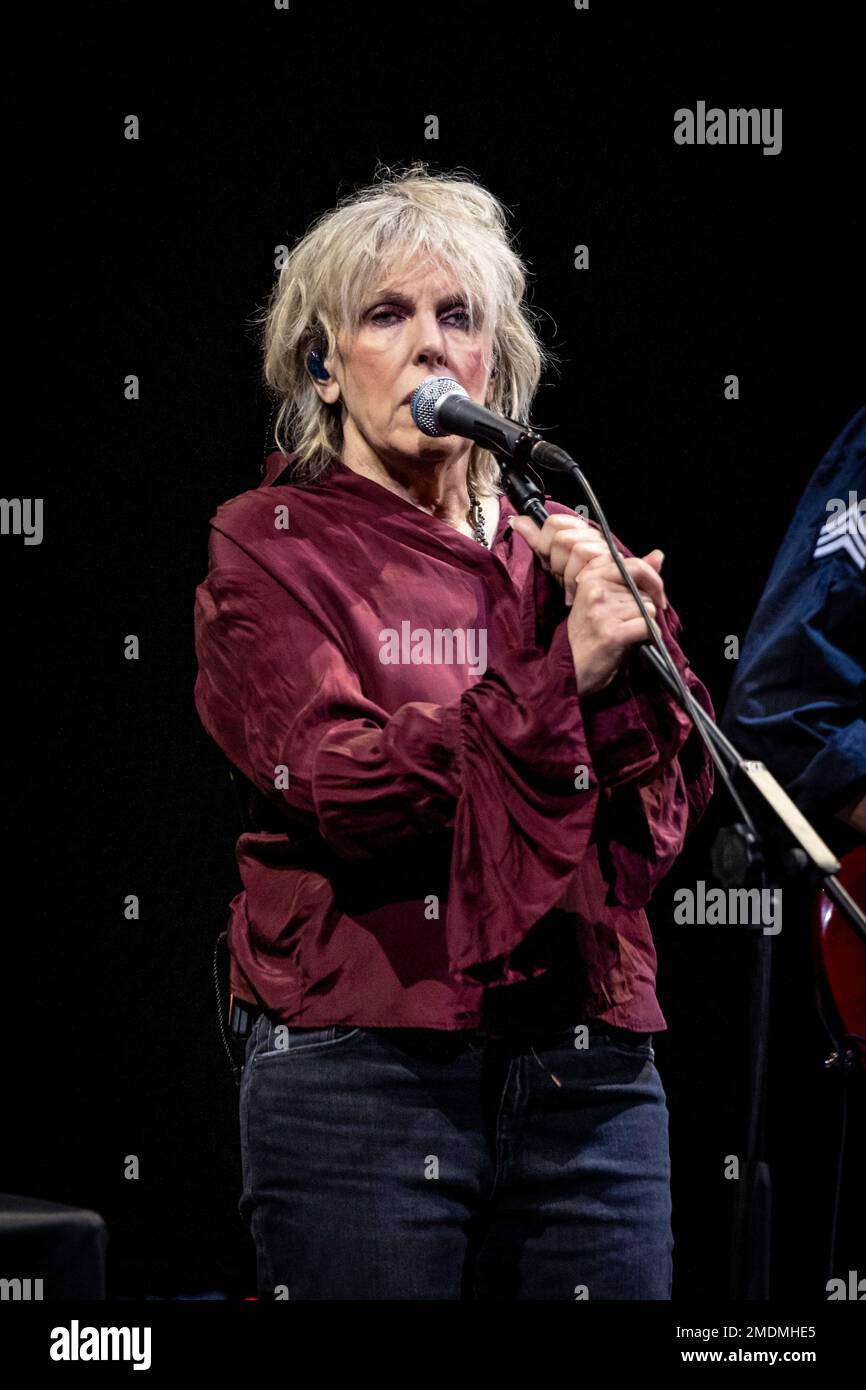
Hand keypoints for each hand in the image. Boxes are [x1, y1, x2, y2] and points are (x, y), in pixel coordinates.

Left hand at [508, 512, 610, 606]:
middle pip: (562, 537)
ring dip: (567, 574)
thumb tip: (515, 520)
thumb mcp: (550, 560)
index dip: (545, 542)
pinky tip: (574, 592)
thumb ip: (535, 539)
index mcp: (578, 530)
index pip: (554, 521)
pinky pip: (588, 564)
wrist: (592, 603)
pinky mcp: (612, 564)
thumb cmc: (573, 582)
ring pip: (576, 548)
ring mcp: (604, 549)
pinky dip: (575, 583)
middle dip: (556, 561)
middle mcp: (593, 536)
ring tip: (569, 584)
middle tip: (561, 573)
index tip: (548, 558)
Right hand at [565, 550, 666, 696]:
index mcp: (591, 576)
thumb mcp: (603, 598)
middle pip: (643, 590)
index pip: (634, 564)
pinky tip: (634, 642)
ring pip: (647, 609)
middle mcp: (595, 589)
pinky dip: (647, 637)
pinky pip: (648, 626)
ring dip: (644, 623)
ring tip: (625, 634)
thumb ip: (630, 576)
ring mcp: (603, 611)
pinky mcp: (612, 633)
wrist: (568, 668)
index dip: (651, 578)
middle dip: (646, 606)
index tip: (654, 593)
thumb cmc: (587, 634)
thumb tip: (658, 555)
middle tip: (635, 621)